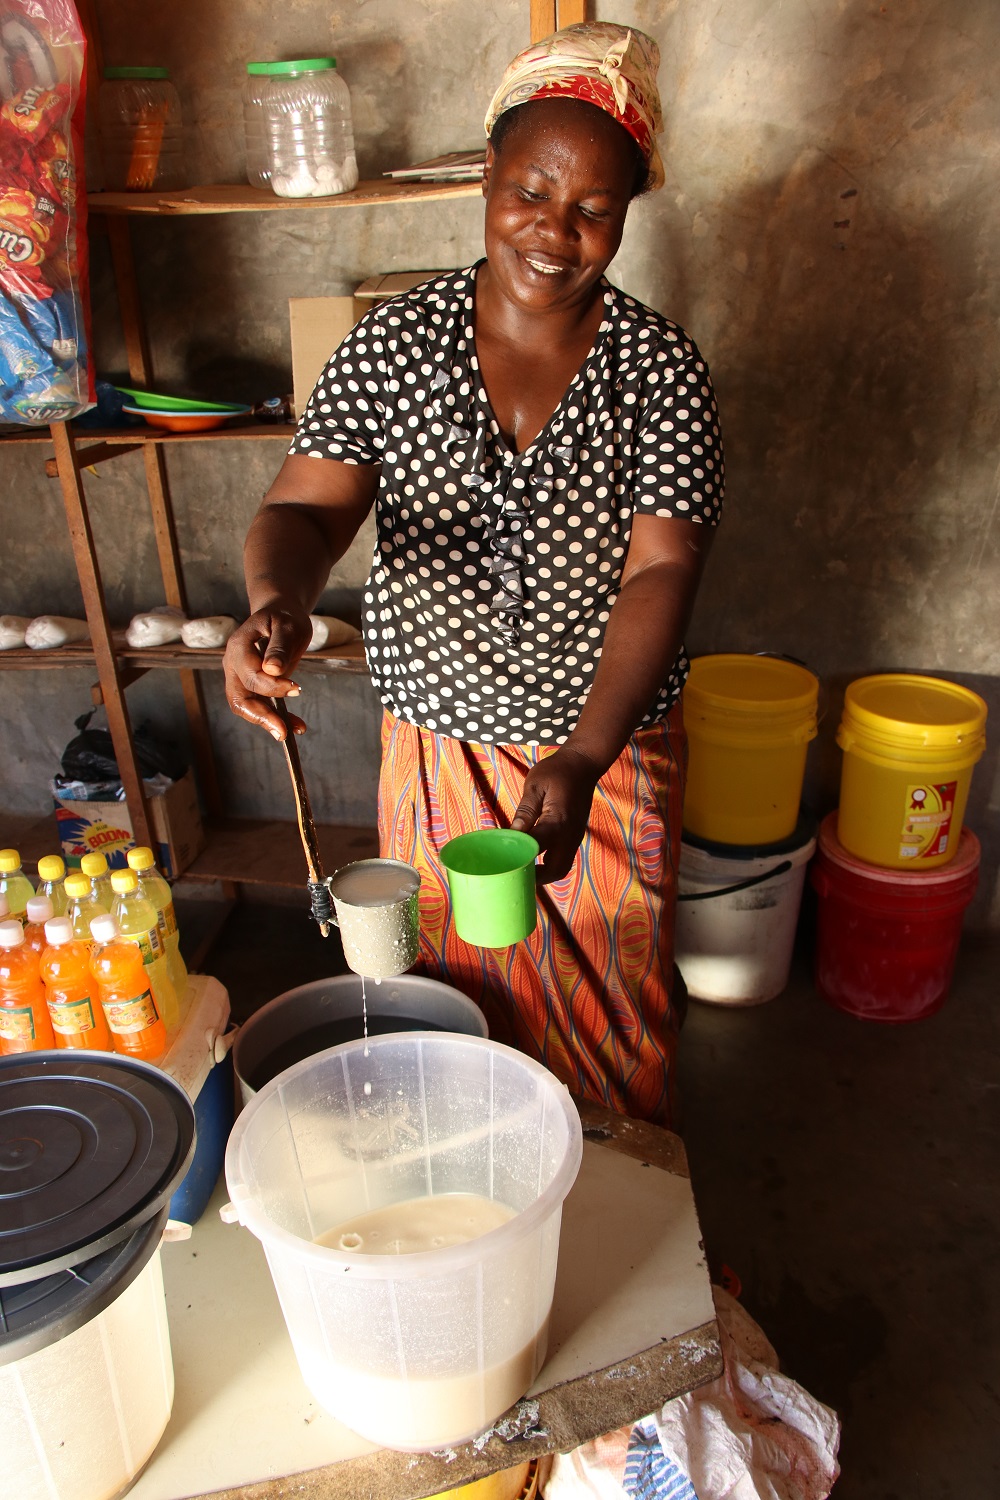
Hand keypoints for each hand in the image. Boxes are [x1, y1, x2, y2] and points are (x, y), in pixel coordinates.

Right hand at [223, 606, 312, 739]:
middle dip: (261, 716)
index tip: (296, 688)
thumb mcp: (287, 626)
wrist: (279, 616)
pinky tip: (296, 725)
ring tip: (294, 730)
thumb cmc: (283, 618)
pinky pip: (260, 707)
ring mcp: (239, 677)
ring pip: (247, 707)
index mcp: (239, 647)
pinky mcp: (251, 687)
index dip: (272, 686)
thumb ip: (279, 646)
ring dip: (269, 722)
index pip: (250, 675)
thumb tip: (272, 669)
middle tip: (283, 731)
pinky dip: (277, 717)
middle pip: (239, 698)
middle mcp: (233, 665)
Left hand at [511, 745, 602, 883]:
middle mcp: (570, 834)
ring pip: (562, 867)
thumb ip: (525, 811)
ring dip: (544, 873)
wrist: (583, 764)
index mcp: (558, 821)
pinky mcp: (575, 836)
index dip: (520, 857)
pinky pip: (564, 857)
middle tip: (515, 874)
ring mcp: (575, 837)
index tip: (503, 861)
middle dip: (536, 878)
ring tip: (522, 869)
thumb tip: (512, 834)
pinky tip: (533, 858)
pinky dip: (549, 864)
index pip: (537, 848)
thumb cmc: (557, 771)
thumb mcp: (535, 785)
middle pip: (556, 870)